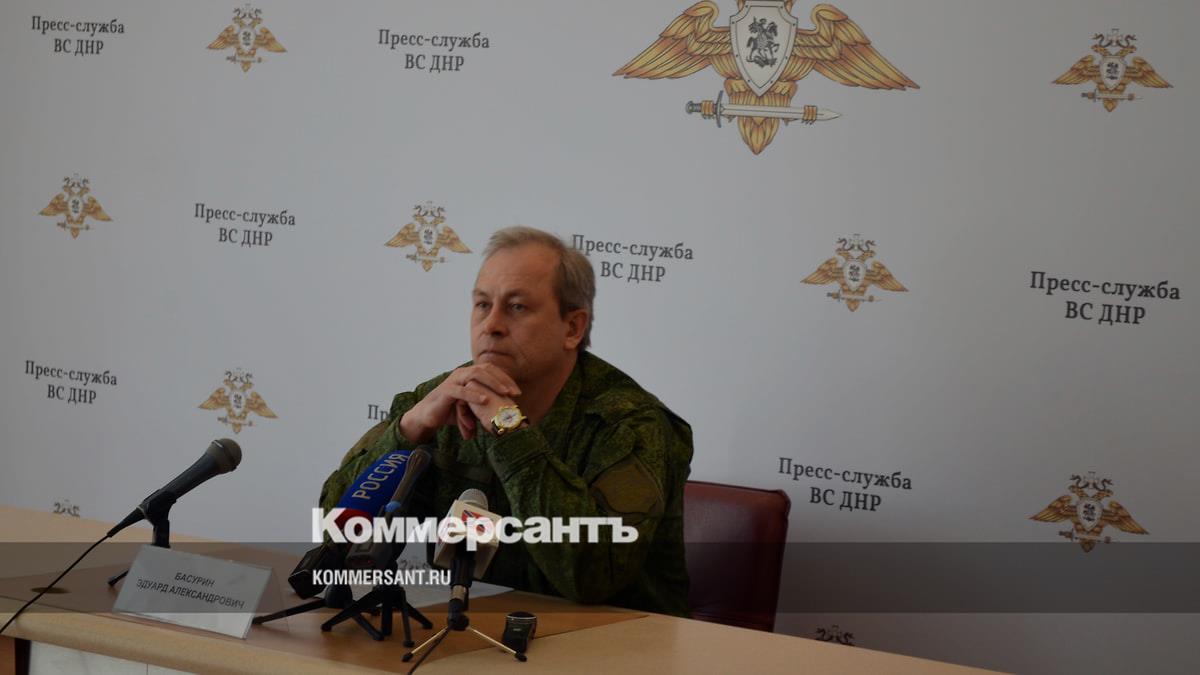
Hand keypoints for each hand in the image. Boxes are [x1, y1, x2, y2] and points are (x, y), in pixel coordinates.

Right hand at [400, 364, 520, 442]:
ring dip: (492, 383)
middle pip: (485, 369)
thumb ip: (486, 405)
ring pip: (475, 375)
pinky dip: (474, 395)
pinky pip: (461, 391)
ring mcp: (453, 380)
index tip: (517, 392)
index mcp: (469, 374)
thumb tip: (506, 416)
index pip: (491, 371)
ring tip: (504, 393)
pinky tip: (485, 400)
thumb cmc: (452, 411)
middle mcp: (462, 373)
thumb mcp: (472, 407)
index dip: (506, 379)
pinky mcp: (446, 391)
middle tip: (514, 392)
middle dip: (502, 380)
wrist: (429, 416)